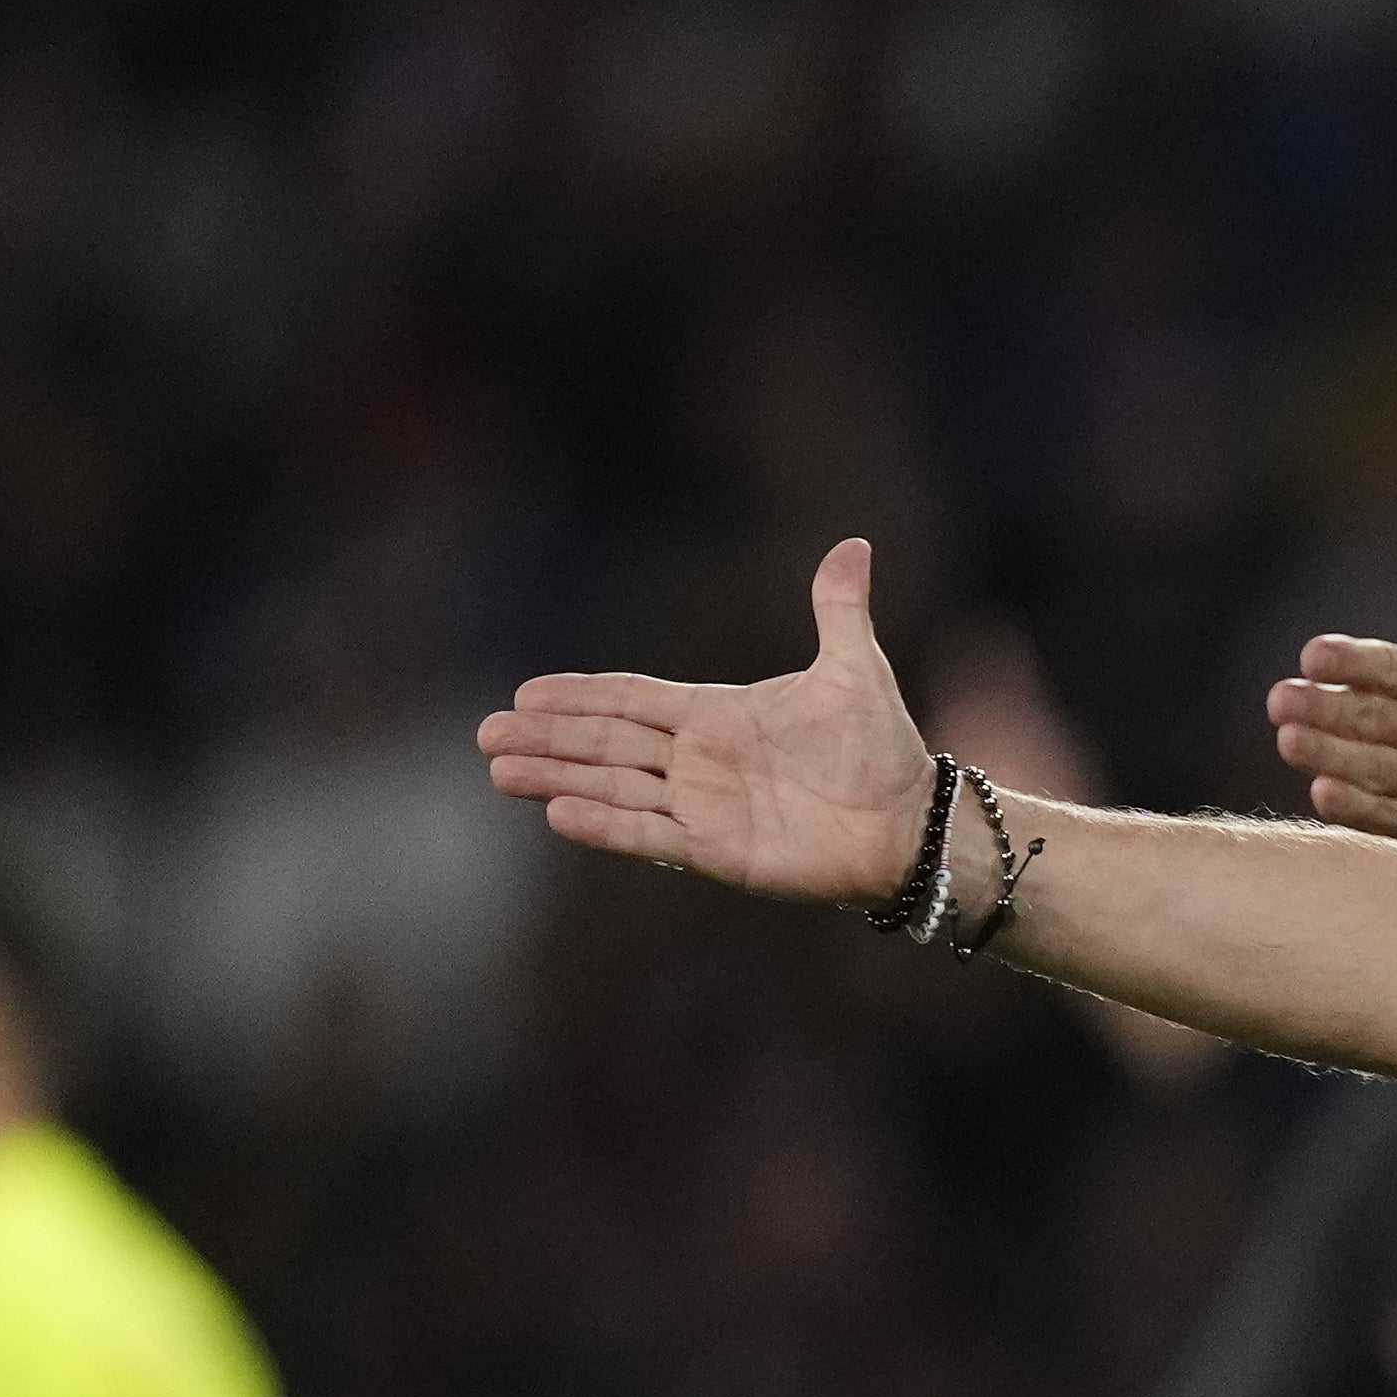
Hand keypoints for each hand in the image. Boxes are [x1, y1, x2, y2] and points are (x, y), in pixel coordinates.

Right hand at [482, 538, 940, 901]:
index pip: (631, 700)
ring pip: (612, 788)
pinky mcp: (716, 852)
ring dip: (557, 778)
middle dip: (547, 738)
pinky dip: (606, 825)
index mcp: (716, 715)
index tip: (526, 693)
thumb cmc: (882, 749)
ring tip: (501, 771)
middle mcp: (697, 762)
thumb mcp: (855, 670)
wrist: (910, 823)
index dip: (579, 696)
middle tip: (486, 735)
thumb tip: (854, 544)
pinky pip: (650, 835)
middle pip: (605, 744)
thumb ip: (838, 610)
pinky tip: (560, 813)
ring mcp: (701, 808)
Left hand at [1265, 514, 1396, 890]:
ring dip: (1326, 755)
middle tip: (1278, 698)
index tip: (1313, 653)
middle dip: (1323, 709)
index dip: (1354, 662)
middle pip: (1377, 721)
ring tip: (1287, 739)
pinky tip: (1323, 795)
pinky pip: (1395, 821)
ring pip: (1376, 770)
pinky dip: (1358, 808)